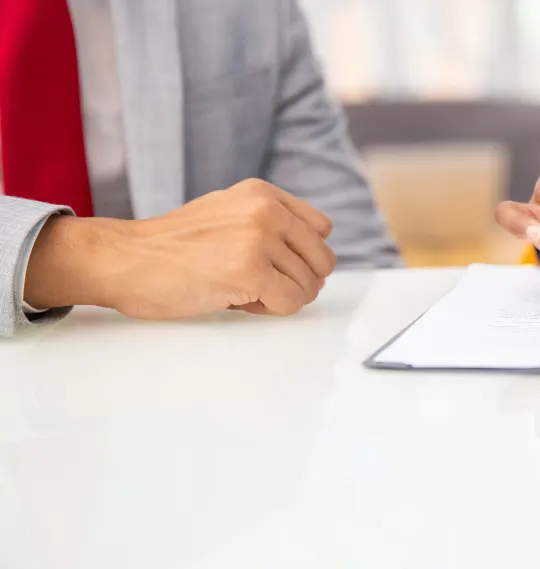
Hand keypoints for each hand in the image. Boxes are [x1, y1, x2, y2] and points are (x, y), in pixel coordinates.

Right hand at [25, 178, 336, 317]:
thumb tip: (315, 263)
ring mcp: (260, 238)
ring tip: (239, 288)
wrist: (124, 260)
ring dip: (279, 298)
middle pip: (322, 261)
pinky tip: (238, 300)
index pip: (321, 229)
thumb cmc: (170, 247)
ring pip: (308, 286)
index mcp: (263, 194)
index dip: (301, 256)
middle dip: (296, 281)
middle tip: (258, 284)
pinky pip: (291, 303)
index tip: (270, 263)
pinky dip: (269, 311)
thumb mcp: (227, 214)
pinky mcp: (252, 270)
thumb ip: (270, 225)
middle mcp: (266, 210)